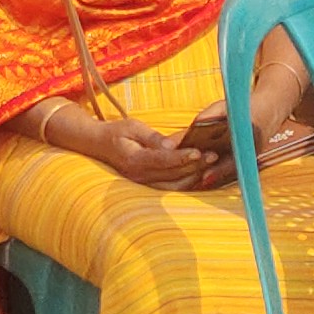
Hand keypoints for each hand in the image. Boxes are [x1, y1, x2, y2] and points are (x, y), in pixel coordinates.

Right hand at [63, 111, 220, 191]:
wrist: (99, 146)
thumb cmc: (117, 132)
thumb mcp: (133, 127)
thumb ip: (152, 137)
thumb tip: (171, 145)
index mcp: (134, 160)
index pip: (162, 160)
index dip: (182, 157)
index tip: (199, 151)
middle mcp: (139, 176)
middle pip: (173, 174)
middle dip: (195, 165)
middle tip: (214, 154)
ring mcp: (144, 184)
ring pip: (175, 184)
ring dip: (195, 174)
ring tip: (211, 161)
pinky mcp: (149, 186)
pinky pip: (172, 187)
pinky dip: (187, 180)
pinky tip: (201, 171)